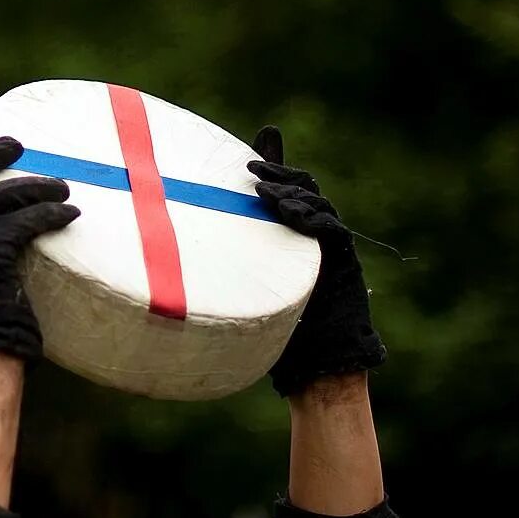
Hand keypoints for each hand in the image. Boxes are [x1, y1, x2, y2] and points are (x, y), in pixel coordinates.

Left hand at [248, 126, 385, 395]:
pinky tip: (293, 215)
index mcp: (292, 236)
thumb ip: (225, 268)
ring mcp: (331, 249)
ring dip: (292, 193)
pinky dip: (315, 219)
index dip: (275, 164)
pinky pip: (333, 232)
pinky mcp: (345, 265)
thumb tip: (172, 267)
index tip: (251, 151)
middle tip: (251, 167)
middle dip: (280, 172)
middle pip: (304, 189)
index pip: (286, 188)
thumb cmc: (274, 332)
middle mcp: (314, 238)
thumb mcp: (243, 291)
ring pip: (318, 205)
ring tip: (264, 190)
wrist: (316, 366)